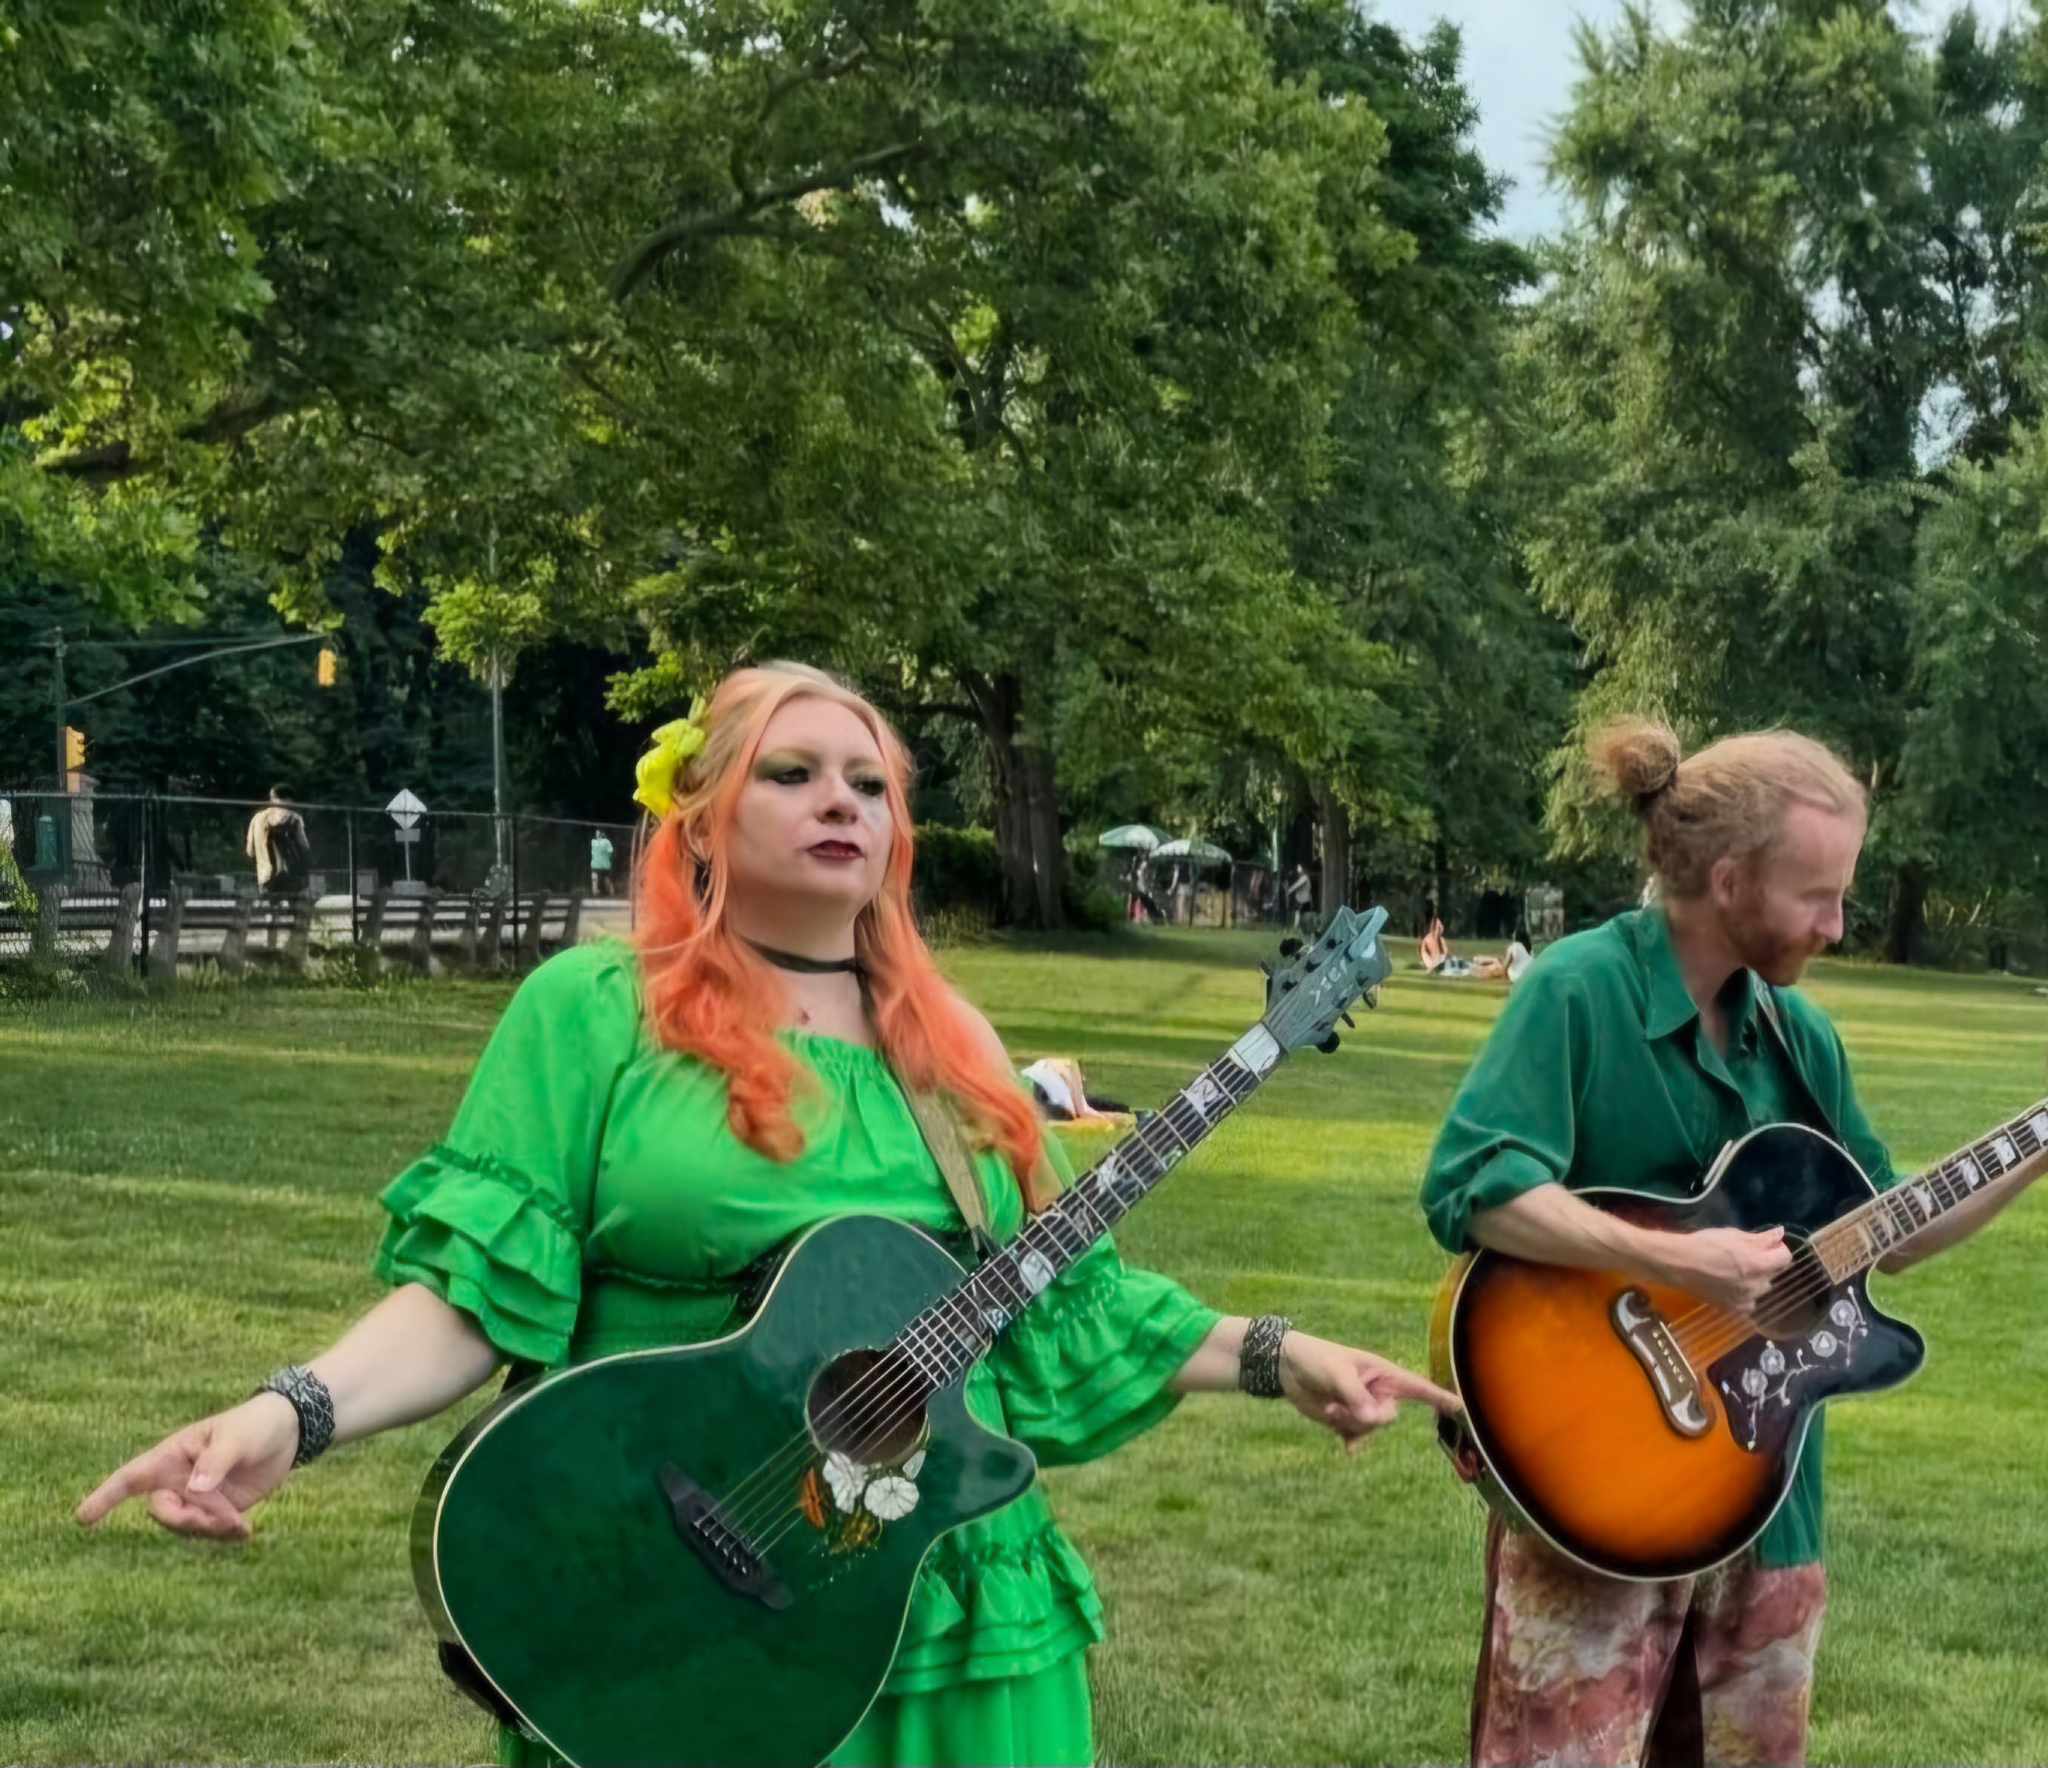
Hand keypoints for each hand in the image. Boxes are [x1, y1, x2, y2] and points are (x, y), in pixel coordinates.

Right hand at [75, 1394, 299, 1540]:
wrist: (288, 1432)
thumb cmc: (255, 1424)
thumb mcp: (236, 1437)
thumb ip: (216, 1462)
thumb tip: (194, 1488)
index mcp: (173, 1456)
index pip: (131, 1477)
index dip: (105, 1497)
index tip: (81, 1519)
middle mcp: (179, 1480)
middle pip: (162, 1512)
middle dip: (185, 1520)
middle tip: (221, 1518)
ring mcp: (198, 1497)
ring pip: (187, 1526)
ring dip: (210, 1529)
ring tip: (238, 1522)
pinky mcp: (219, 1510)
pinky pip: (211, 1532)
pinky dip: (227, 1536)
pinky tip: (247, 1532)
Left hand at [1277, 1333, 1461, 1453]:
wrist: (1287, 1365)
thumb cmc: (1314, 1358)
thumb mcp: (1336, 1373)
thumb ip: (1355, 1395)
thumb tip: (1372, 1418)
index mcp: (1382, 1373)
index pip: (1417, 1387)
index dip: (1440, 1398)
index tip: (1461, 1407)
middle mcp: (1377, 1391)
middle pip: (1388, 1417)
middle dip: (1366, 1417)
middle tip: (1339, 1404)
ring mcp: (1362, 1406)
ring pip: (1369, 1428)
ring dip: (1349, 1423)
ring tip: (1329, 1407)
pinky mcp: (1346, 1419)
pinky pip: (1357, 1437)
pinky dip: (1352, 1441)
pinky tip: (1347, 1449)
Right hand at [1655, 1224, 1793, 1317]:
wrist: (1678, 1264)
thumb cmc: (1705, 1244)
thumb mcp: (1733, 1235)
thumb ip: (1760, 1238)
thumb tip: (1781, 1233)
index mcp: (1758, 1264)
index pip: (1785, 1257)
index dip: (1777, 1248)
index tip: (1765, 1244)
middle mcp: (1756, 1284)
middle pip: (1773, 1273)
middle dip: (1765, 1263)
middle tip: (1745, 1255)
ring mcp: (1746, 1299)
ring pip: (1761, 1288)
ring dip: (1755, 1280)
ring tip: (1735, 1272)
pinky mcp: (1733, 1309)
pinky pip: (1749, 1302)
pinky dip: (1744, 1295)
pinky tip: (1730, 1286)